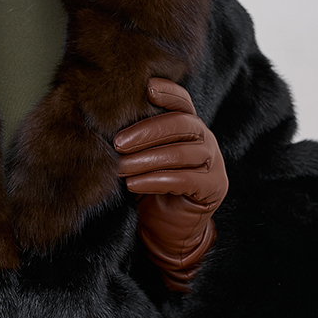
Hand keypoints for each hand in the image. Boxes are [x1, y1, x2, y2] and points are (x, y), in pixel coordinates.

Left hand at [113, 79, 227, 291]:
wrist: (167, 229)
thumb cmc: (149, 188)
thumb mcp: (141, 158)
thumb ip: (136, 139)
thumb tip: (105, 123)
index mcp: (189, 126)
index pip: (182, 101)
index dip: (168, 92)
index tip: (147, 87)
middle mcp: (206, 139)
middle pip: (181, 124)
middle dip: (147, 131)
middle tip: (118, 143)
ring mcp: (213, 163)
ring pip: (180, 153)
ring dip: (145, 160)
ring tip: (120, 168)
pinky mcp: (213, 187)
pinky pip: (184, 179)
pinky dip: (155, 180)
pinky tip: (134, 185)